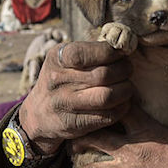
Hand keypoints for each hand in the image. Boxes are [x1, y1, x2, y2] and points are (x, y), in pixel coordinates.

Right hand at [18, 40, 133, 154]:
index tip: (122, 51)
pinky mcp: (74, 124)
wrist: (39, 114)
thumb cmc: (61, 79)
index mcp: (56, 59)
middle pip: (102, 74)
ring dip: (125, 90)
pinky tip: (121, 102)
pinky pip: (107, 116)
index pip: (83, 53)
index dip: (109, 51)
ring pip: (107, 96)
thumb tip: (123, 44)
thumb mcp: (63, 59)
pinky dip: (121, 108)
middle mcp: (57, 81)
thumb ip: (88, 51)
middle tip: (128, 69)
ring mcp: (65, 104)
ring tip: (127, 86)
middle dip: (123, 70)